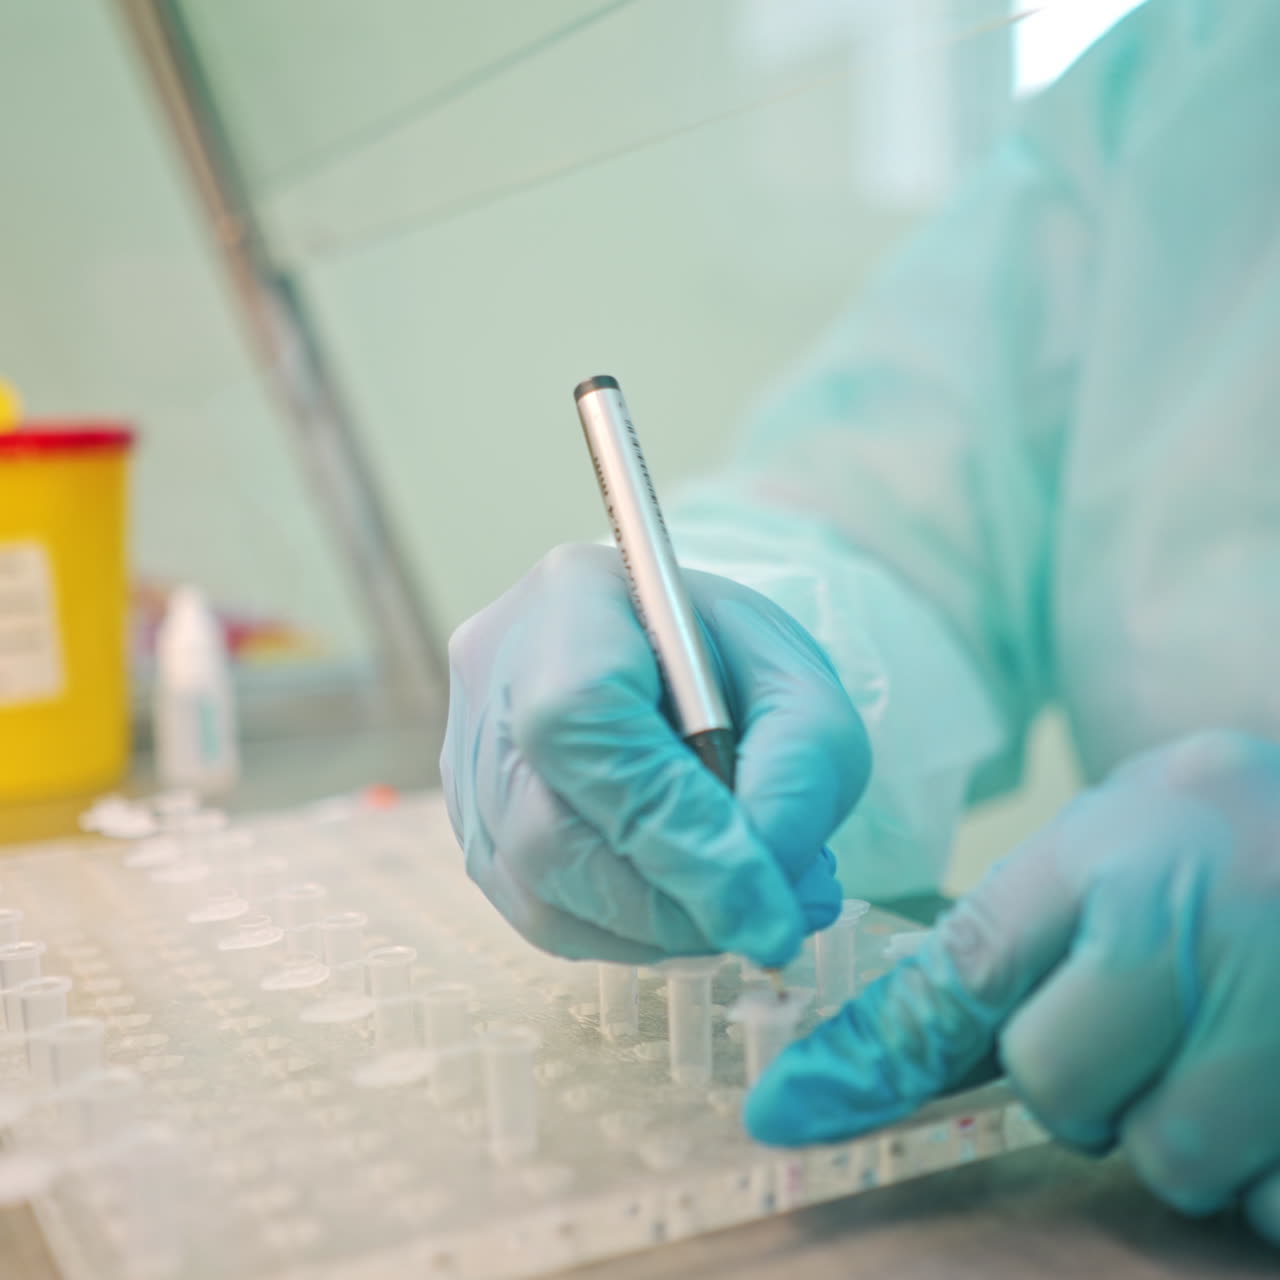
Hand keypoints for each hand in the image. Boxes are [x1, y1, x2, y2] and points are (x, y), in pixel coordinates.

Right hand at [441, 542, 869, 966]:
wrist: (672, 654)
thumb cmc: (733, 659)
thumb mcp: (800, 686)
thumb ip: (796, 778)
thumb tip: (765, 901)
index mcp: (570, 598)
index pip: (584, 720)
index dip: (673, 829)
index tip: (765, 907)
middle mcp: (492, 673)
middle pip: (547, 827)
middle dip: (669, 902)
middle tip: (763, 923)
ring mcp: (469, 753)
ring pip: (538, 887)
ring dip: (654, 928)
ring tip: (735, 906)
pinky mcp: (472, 820)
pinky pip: (535, 909)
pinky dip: (624, 930)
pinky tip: (681, 903)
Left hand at [746, 730, 1279, 1242]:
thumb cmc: (1217, 837)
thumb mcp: (1111, 839)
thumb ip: (1014, 934)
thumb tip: (899, 1048)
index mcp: (1114, 853)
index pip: (963, 973)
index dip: (870, 1056)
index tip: (788, 1108)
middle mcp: (1198, 925)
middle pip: (1054, 1084)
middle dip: (1078, 1082)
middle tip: (1137, 1028)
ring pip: (1168, 1157)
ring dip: (1178, 1128)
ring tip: (1227, 1044)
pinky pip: (1269, 1205)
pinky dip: (1264, 1172)